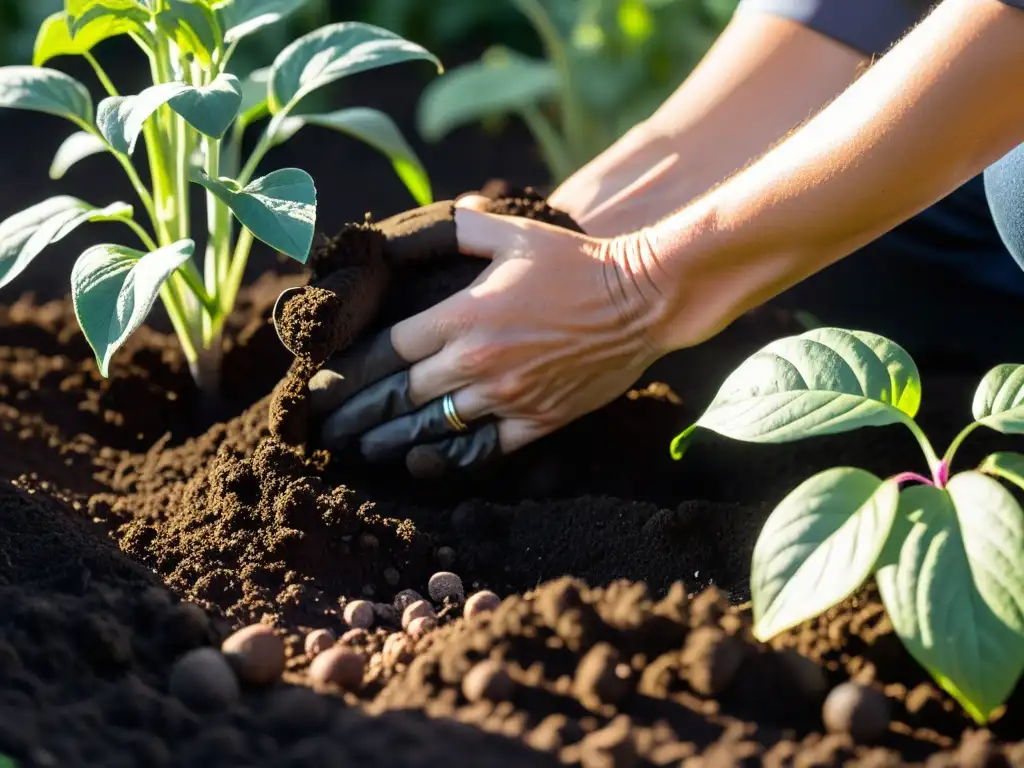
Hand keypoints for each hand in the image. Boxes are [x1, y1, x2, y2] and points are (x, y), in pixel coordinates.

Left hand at [307, 195, 674, 477]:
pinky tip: (421, 462)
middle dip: (354, 414)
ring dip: (390, 442)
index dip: (348, 372)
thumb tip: (422, 224)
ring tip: (361, 448)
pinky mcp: (537, 422)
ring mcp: (508, 397)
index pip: (386, 351)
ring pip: (432, 430)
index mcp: (463, 316)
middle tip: (325, 427)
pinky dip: (447, 458)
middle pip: (396, 398)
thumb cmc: (576, 262)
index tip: (322, 384)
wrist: (643, 300)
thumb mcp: (514, 233)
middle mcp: (478, 362)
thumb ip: (460, 229)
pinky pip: (480, 450)